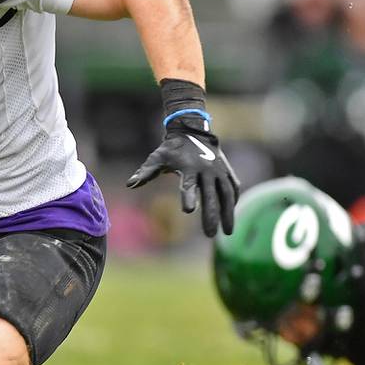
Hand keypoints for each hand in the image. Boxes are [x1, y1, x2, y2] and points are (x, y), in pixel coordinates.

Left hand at [127, 120, 239, 236]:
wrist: (192, 130)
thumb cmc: (171, 148)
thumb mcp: (156, 158)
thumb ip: (145, 172)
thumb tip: (130, 184)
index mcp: (188, 168)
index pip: (188, 185)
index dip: (188, 197)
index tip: (189, 211)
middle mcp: (206, 169)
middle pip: (210, 195)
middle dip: (211, 216)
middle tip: (209, 235)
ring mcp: (219, 170)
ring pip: (226, 194)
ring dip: (228, 213)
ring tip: (227, 232)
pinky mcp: (227, 170)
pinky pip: (232, 188)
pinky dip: (233, 201)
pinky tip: (231, 215)